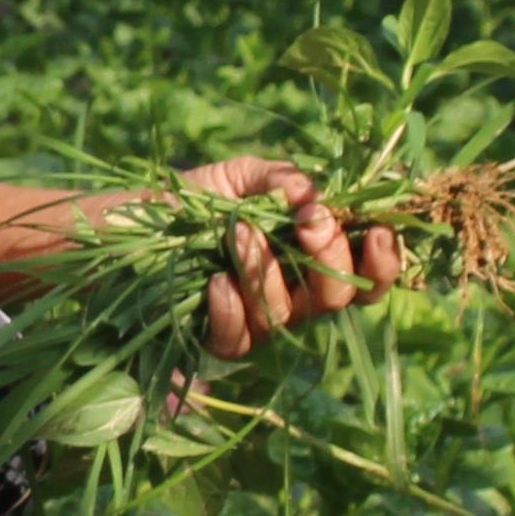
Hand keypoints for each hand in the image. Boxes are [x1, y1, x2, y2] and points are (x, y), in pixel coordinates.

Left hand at [176, 156, 403, 359]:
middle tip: (310, 218)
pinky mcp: (218, 338)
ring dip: (269, 270)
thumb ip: (279, 179)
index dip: (385, 261)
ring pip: (286, 315)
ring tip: (242, 231)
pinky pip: (240, 339)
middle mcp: (295, 294)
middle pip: (338, 298)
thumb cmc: (195, 197)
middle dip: (332, 255)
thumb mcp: (239, 176)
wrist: (129, 222)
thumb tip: (309, 191)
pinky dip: (232, 309)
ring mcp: (258, 320)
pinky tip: (216, 281)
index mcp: (313, 256)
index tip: (378, 229)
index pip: (368, 274)